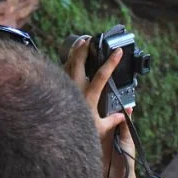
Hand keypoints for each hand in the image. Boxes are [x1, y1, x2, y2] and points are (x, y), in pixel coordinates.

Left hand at [64, 38, 128, 177]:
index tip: (118, 51)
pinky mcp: (55, 88)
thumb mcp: (98, 129)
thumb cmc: (76, 135)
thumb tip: (125, 113)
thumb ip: (112, 121)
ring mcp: (63, 88)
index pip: (101, 76)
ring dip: (75, 51)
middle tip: (92, 39)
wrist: (53, 139)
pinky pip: (60, 70)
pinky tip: (69, 58)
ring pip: (67, 64)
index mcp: (87, 97)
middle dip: (86, 48)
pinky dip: (66, 61)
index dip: (110, 62)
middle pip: (78, 62)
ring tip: (81, 41)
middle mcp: (74, 90)